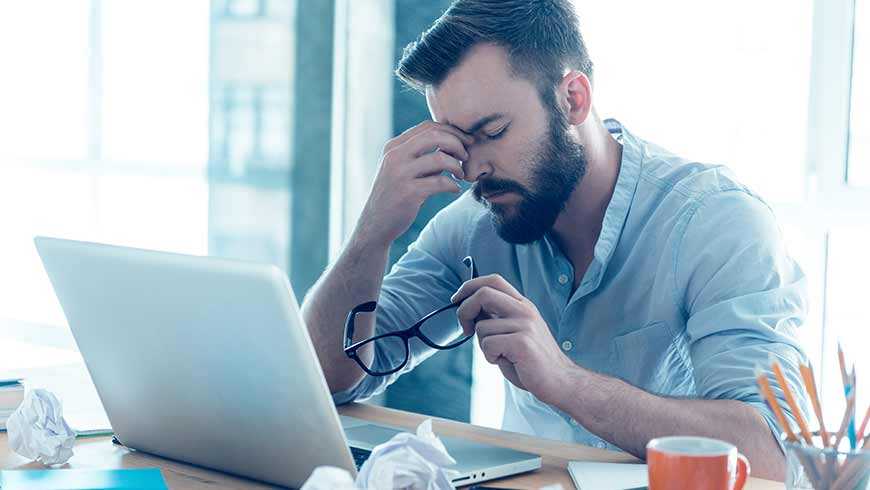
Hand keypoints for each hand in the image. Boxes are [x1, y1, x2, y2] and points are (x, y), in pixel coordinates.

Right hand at [354, 121, 472, 246]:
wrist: (375, 223)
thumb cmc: (396, 195)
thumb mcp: (403, 169)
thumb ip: (423, 156)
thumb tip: (454, 145)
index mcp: (394, 147)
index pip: (428, 127)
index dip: (451, 131)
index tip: (465, 141)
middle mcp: (395, 156)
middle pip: (434, 136)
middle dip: (457, 143)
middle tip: (466, 156)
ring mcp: (400, 174)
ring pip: (439, 158)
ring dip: (456, 166)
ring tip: (460, 175)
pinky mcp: (408, 193)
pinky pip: (440, 182)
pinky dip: (453, 185)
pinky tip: (454, 190)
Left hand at [451, 274, 577, 405]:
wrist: (559, 381)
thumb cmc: (531, 360)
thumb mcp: (514, 331)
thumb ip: (496, 318)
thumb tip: (469, 309)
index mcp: (523, 304)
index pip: (493, 280)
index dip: (469, 286)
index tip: (457, 299)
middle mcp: (525, 310)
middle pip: (483, 293)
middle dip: (464, 310)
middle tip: (464, 329)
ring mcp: (525, 325)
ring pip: (481, 327)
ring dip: (483, 345)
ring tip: (501, 354)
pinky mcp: (522, 342)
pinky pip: (488, 344)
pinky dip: (490, 356)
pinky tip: (506, 361)